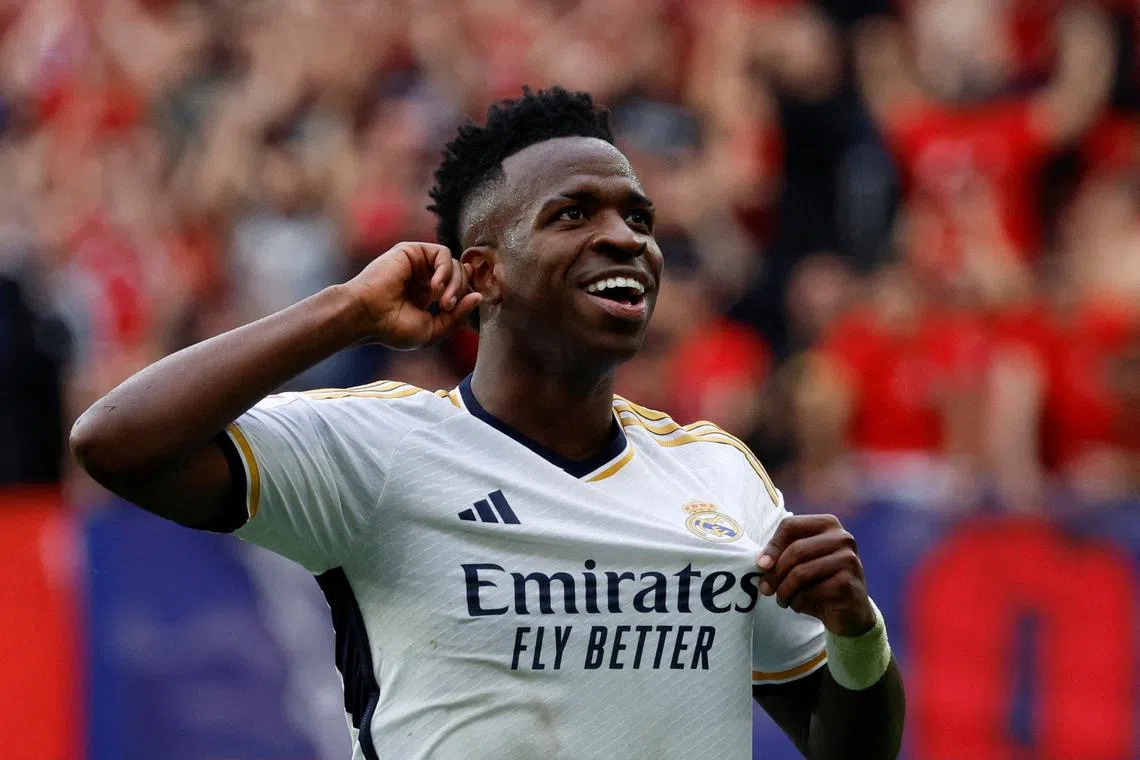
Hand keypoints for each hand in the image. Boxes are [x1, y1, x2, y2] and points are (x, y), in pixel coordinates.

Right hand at [343, 242, 481, 350]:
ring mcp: (418, 263)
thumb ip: (457, 317)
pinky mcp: (412, 251)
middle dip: (461, 291)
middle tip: (448, 307)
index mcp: (428, 294)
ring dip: (455, 283)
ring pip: (454, 263)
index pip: (460, 285)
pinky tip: (435, 287)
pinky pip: (442, 253)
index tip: (469, 302)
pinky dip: (445, 270)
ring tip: (443, 302)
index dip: (469, 291)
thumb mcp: (433, 330)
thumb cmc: (392, 328)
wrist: (365, 317)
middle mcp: (424, 276)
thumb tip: (478, 296)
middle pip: (460, 274)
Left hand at [756, 514, 874, 636]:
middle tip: (766, 589)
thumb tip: (762, 562)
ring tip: (781, 600)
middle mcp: (842, 538)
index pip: (790, 525)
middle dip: (775, 573)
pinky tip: (798, 606)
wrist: (850, 613)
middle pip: (795, 550)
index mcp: (828, 524)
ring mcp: (849, 560)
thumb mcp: (800, 564)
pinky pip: (811, 592)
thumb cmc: (820, 583)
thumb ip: (781, 556)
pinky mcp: (848, 583)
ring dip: (784, 590)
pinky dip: (797, 602)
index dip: (772, 546)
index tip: (761, 565)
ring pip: (801, 572)